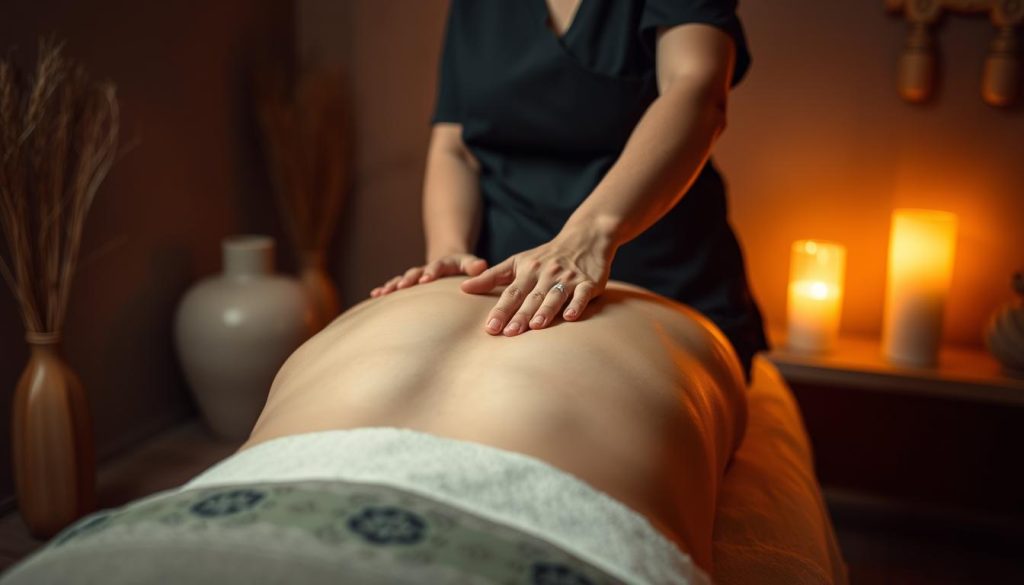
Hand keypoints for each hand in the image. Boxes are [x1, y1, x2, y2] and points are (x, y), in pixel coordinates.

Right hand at [370, 253, 487, 297]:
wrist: (448, 261)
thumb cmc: (462, 266)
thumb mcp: (469, 263)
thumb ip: (474, 265)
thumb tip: (481, 265)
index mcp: (442, 264)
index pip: (437, 267)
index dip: (431, 272)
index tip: (425, 280)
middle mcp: (426, 269)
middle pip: (415, 272)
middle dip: (408, 280)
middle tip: (402, 287)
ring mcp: (416, 276)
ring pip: (402, 279)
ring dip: (393, 285)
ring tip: (382, 293)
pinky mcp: (409, 283)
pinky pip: (396, 285)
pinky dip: (385, 289)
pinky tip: (374, 295)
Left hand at [460, 227, 614, 335]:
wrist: (584, 238)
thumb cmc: (545, 256)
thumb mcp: (517, 262)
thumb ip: (491, 277)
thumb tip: (463, 288)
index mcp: (527, 271)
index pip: (511, 293)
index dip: (500, 310)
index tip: (490, 328)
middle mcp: (546, 274)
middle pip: (531, 297)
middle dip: (520, 315)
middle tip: (508, 333)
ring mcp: (568, 278)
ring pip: (554, 295)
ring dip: (545, 310)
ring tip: (536, 326)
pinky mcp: (588, 283)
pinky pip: (582, 294)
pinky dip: (577, 305)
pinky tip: (571, 317)